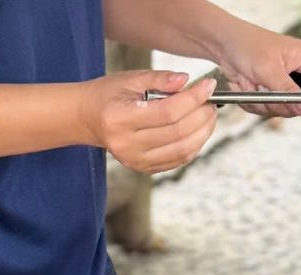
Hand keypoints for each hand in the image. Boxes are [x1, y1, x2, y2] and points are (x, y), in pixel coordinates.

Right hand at [79, 70, 217, 173]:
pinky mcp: (144, 168)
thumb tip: (186, 80)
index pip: (168, 112)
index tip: (209, 85)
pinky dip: (194, 144)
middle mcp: (127, 144)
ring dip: (203, 131)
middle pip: (178, 132)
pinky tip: (199, 129)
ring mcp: (136, 160)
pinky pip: (178, 159)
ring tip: (208, 114)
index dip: (193, 98)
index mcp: (120, 118)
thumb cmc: (109, 95)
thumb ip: (159, 79)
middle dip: (202, 115)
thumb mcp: (130, 79)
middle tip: (211, 100)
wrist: (89, 119)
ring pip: (182, 149)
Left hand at [216, 27, 300, 117]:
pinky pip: (269, 110)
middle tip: (265, 90)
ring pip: (285, 110)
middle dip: (282, 103)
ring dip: (265, 103)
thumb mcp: (269, 69)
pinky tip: (249, 87)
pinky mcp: (273, 93)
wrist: (223, 44)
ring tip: (254, 84)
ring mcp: (287, 85)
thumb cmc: (247, 45)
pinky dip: (255, 103)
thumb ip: (290, 92)